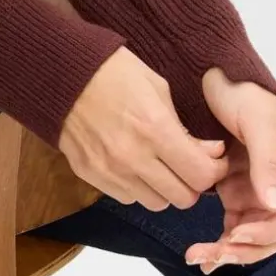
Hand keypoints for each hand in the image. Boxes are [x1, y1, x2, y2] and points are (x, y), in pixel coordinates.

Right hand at [58, 45, 229, 209]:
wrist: (61, 73)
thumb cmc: (114, 71)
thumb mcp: (158, 88)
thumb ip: (185, 127)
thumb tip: (209, 153)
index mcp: (154, 129)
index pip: (200, 176)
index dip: (214, 171)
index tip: (213, 160)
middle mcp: (133, 157)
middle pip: (182, 198)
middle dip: (192, 183)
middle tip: (189, 165)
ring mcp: (109, 171)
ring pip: (155, 203)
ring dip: (164, 189)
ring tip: (160, 166)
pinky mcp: (89, 175)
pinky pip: (127, 198)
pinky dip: (137, 188)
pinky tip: (134, 165)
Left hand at [184, 68, 275, 273]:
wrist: (214, 75)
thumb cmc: (243, 91)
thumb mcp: (258, 121)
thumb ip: (267, 163)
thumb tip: (275, 206)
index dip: (270, 231)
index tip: (237, 233)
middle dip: (248, 249)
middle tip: (213, 256)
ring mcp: (259, 190)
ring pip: (253, 235)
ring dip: (231, 251)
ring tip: (199, 257)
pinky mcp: (236, 191)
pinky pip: (234, 225)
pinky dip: (220, 241)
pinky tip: (201, 253)